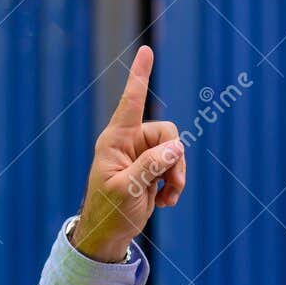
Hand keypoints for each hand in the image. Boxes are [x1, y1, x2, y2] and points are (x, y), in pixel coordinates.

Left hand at [69, 45, 185, 262]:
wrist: (108, 234)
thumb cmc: (109, 212)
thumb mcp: (127, 190)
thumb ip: (150, 166)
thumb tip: (177, 146)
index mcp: (114, 140)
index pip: (131, 102)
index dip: (140, 76)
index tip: (145, 50)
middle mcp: (128, 142)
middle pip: (168, 133)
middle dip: (174, 159)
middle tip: (168, 186)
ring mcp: (141, 154)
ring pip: (176, 150)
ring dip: (176, 175)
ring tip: (165, 197)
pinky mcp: (151, 168)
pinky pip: (176, 164)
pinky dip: (175, 183)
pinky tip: (165, 200)